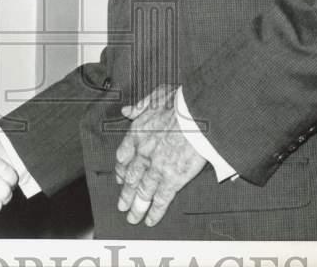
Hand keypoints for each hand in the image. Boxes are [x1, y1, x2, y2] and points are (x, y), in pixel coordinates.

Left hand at [115, 84, 205, 226]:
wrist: (197, 114)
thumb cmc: (180, 102)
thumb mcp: (156, 96)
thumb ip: (140, 106)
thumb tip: (127, 110)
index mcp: (138, 133)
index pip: (123, 156)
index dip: (121, 169)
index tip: (119, 178)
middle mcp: (143, 153)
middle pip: (130, 178)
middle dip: (125, 194)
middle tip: (121, 206)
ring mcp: (156, 168)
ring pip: (142, 192)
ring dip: (136, 207)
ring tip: (132, 218)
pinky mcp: (172, 179)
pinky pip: (161, 199)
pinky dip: (154, 211)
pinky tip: (150, 220)